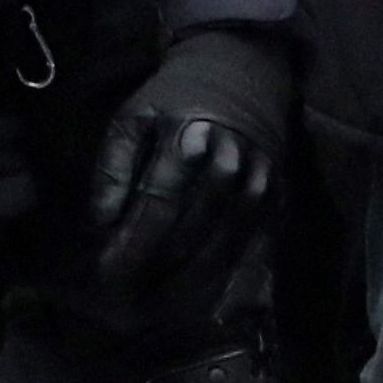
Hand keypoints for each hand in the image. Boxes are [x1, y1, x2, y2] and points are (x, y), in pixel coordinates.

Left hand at [91, 28, 289, 298]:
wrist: (242, 67)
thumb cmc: (177, 95)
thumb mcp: (133, 114)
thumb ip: (113, 166)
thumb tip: (102, 221)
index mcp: (187, 140)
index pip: (156, 207)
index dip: (132, 245)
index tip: (108, 273)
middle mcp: (229, 167)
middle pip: (189, 235)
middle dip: (154, 271)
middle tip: (125, 299)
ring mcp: (260, 185)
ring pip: (223, 250)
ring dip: (190, 286)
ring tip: (159, 310)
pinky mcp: (280, 199)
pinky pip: (263, 252)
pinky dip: (245, 287)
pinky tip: (222, 315)